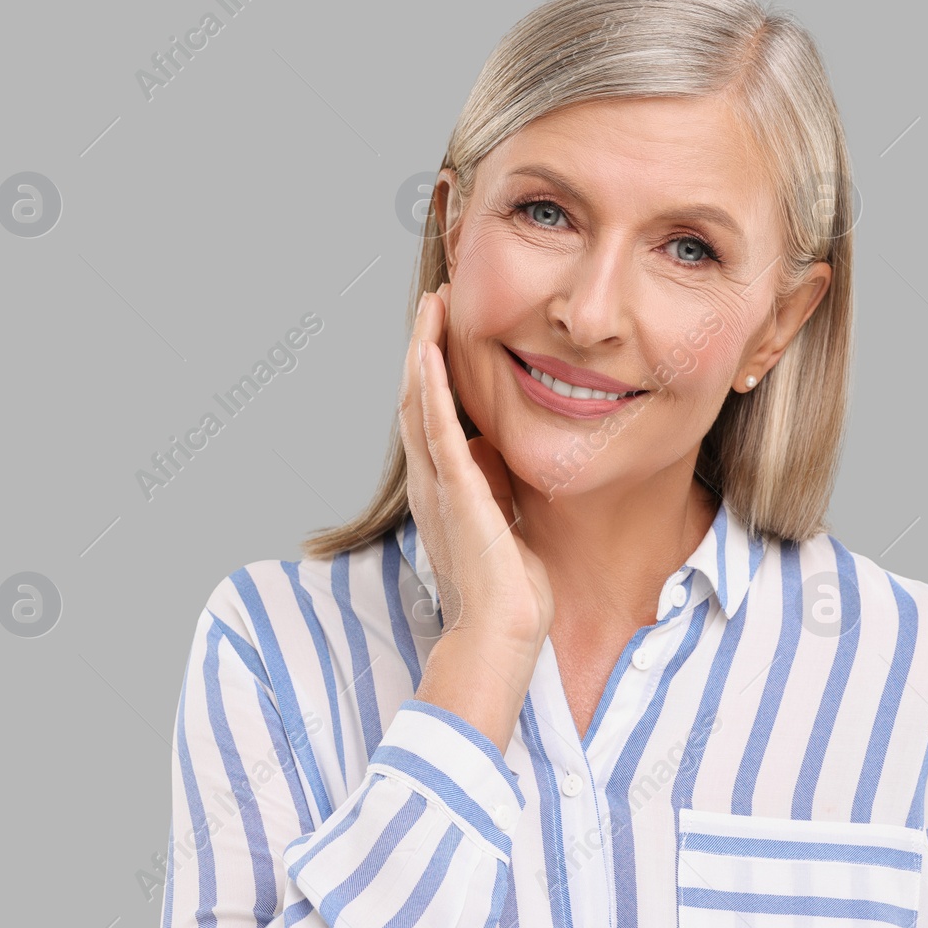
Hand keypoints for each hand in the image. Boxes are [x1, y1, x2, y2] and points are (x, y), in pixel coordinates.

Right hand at [399, 282, 554, 652]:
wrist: (504, 628)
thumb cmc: (510, 584)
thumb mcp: (504, 514)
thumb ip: (496, 479)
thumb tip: (497, 444)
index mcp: (443, 485)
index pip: (432, 413)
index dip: (435, 368)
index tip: (447, 325)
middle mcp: (431, 479)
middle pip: (418, 397)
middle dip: (426, 345)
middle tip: (436, 299)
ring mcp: (438, 482)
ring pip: (420, 402)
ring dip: (424, 350)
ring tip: (432, 305)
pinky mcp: (455, 489)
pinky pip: (436, 428)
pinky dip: (430, 386)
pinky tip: (429, 349)